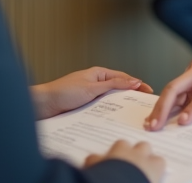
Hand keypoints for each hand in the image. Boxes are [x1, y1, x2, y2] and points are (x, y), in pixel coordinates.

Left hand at [30, 67, 152, 119]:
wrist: (42, 105)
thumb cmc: (63, 92)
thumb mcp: (92, 88)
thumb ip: (114, 85)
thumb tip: (134, 81)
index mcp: (99, 73)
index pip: (124, 78)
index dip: (137, 84)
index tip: (149, 91)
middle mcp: (96, 82)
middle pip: (118, 88)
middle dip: (131, 94)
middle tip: (143, 103)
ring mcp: (90, 93)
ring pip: (110, 99)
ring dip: (119, 104)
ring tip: (131, 112)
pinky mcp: (84, 104)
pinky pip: (101, 107)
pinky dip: (108, 111)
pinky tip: (113, 118)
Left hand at [85, 140, 164, 182]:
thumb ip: (149, 180)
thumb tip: (148, 181)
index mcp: (152, 167)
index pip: (159, 162)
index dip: (154, 167)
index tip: (151, 174)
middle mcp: (138, 156)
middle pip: (144, 146)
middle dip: (140, 153)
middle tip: (136, 167)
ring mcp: (118, 154)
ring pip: (122, 144)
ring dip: (120, 152)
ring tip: (117, 164)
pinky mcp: (100, 159)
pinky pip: (97, 157)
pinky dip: (97, 162)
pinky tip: (95, 169)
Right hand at [144, 14, 191, 130]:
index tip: (183, 123)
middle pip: (176, 86)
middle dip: (164, 106)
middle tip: (155, 125)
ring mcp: (191, 72)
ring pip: (171, 90)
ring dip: (160, 107)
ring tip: (151, 125)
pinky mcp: (186, 80)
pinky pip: (174, 94)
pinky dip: (165, 106)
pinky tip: (157, 118)